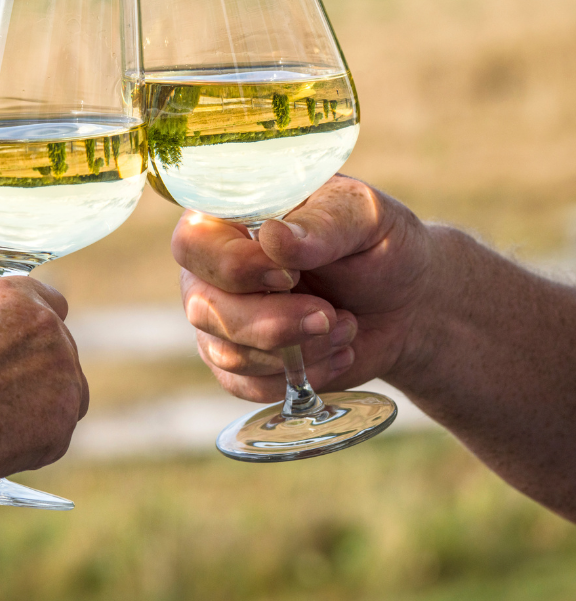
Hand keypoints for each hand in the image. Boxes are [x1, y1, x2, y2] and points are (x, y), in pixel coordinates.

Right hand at [0, 276, 88, 490]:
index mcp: (16, 296)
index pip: (52, 304)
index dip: (36, 333)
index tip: (26, 351)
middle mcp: (48, 326)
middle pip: (61, 353)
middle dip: (37, 375)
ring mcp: (63, 372)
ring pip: (67, 395)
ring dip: (41, 410)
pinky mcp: (63, 417)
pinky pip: (55, 434)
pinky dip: (32, 445)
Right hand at [173, 175, 433, 402]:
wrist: (406, 303)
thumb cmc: (379, 245)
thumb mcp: (364, 218)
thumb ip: (322, 224)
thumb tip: (273, 237)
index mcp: (228, 215)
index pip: (194, 243)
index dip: (234, 266)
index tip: (290, 275)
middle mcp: (210, 268)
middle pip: (203, 307)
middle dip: (271, 323)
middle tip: (329, 315)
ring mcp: (219, 316)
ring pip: (226, 352)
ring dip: (296, 351)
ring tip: (345, 327)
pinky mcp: (238, 360)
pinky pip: (245, 385)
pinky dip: (298, 377)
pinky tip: (336, 354)